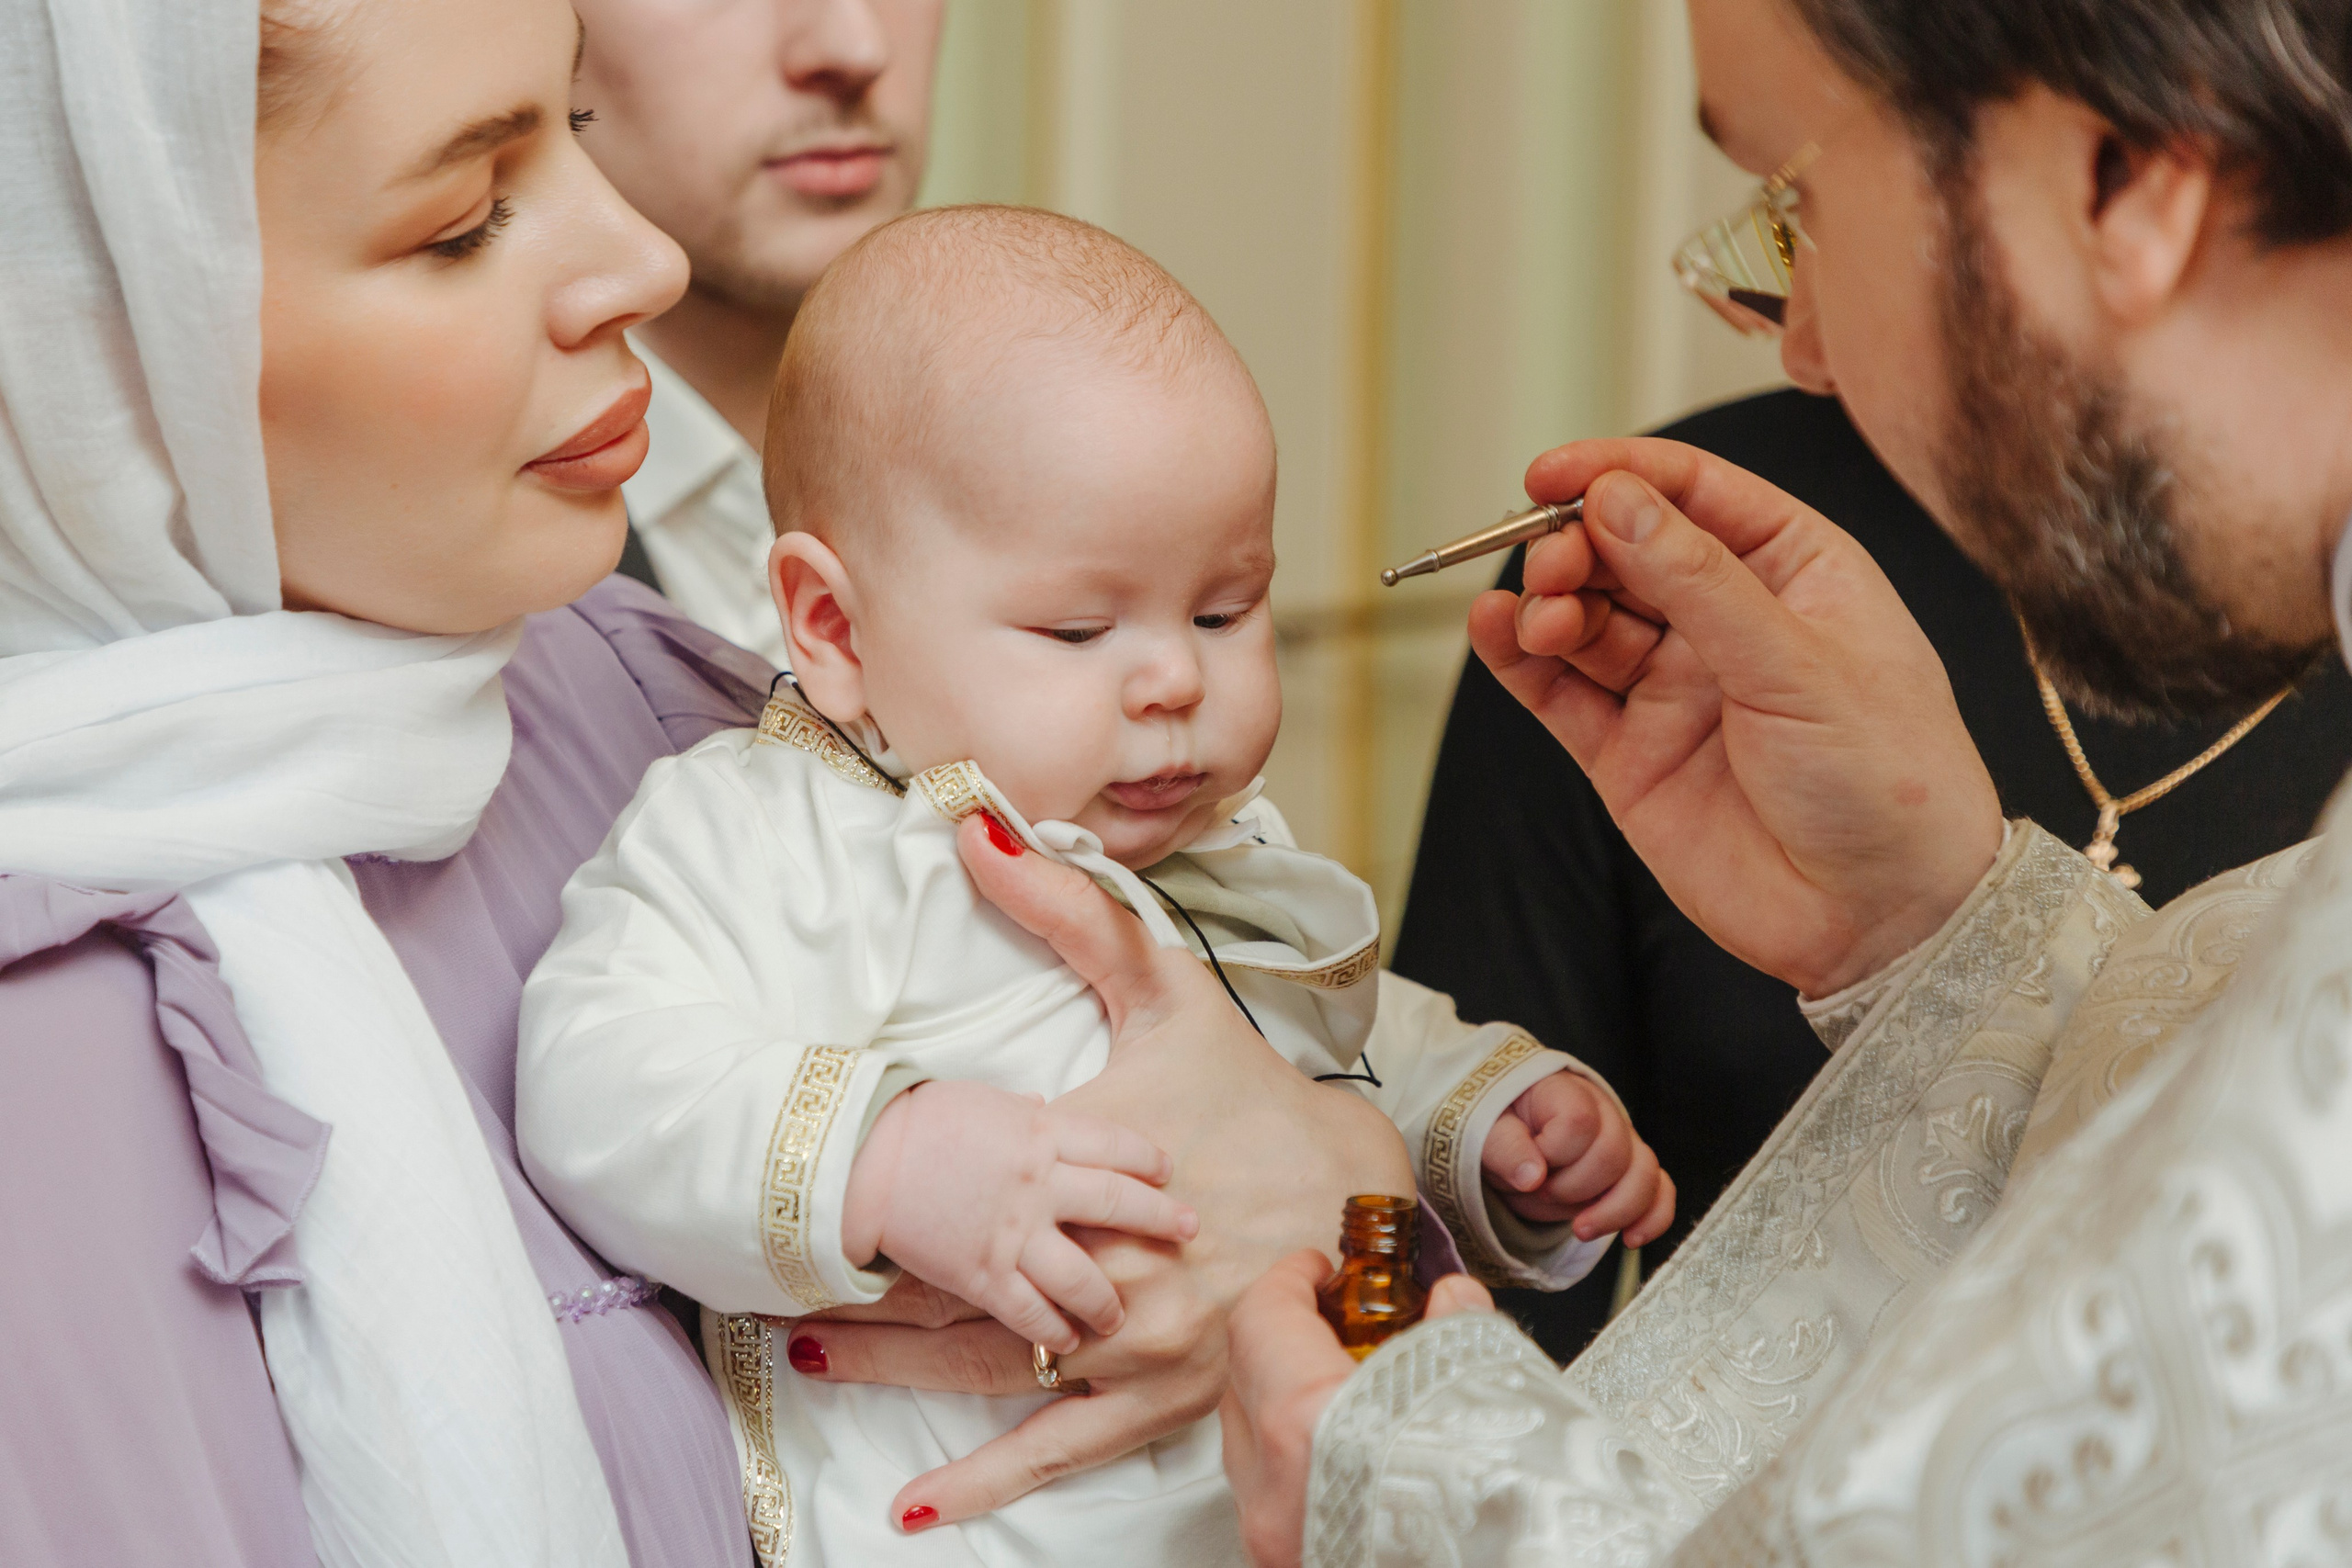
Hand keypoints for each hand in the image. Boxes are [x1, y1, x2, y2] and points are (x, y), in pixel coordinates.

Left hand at [789, 813, 1416, 1535]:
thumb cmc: (1250, 1088)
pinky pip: (1057, 1450)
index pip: (946, 1191)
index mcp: (1080, 1161)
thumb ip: (1068, 907)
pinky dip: (987, 1482)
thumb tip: (971, 827)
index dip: (862, 1200)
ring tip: (805, 1357)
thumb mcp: (1167, 984)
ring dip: (889, 1374)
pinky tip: (919, 1510)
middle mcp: (1097, 1263)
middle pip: (946, 1289)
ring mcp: (1128, 1344)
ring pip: (982, 1371)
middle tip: (756, 1290)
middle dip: (850, 1296)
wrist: (1356, 1186)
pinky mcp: (1161, 1398)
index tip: (783, 1199)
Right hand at [840, 1078, 1197, 1352]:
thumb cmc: (917, 1120)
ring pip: (1084, 1275)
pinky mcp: (984, 1276)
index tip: (1167, 1171)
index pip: (1115, 1145)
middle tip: (1191, 1232)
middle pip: (1118, 1205)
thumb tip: (1045, 1106)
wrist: (859, 1158)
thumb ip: (1026, 1115)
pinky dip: (1055, 1328)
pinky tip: (1068, 1339)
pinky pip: (1032, 1311)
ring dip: (1108, 1298)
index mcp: (1043, 1132)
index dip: (1146, 1159)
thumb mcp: (985, 1102)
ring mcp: (1016, 1234)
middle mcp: (1042, 1184)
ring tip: (1121, 1314)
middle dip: (1160, 1220)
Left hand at [1219, 1253, 1495, 1567]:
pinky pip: (1272, 1498)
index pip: (1260, 1320)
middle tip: (1339, 1315)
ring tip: (1353, 1384)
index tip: (1319, 1266)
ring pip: (1250, 1446)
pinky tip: (1357, 1451)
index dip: (1289, 1279)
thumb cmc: (1507, 1514)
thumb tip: (1452, 1300)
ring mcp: (1277, 1541)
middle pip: (1242, 1380)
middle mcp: (1275, 1489)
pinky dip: (1298, 1460)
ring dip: (1286, 1400)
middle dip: (1284, 1336)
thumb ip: (1456, 1332)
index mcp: (1308, 1425)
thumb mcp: (1491, 1394)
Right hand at [1471, 441, 2002, 996]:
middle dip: (1574, 542)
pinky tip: (1497, 632)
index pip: (1695, 493)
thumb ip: (1699, 581)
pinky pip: (1562, 693)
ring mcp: (1676, 687)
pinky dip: (1521, 661)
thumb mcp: (1801, 663)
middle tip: (1548, 558)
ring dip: (1549, 602)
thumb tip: (1619, 501)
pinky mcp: (1631, 755)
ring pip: (1587, 618)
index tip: (1556, 472)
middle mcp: (1729, 622)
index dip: (1621, 473)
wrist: (1888, 921)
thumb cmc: (1892, 783)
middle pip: (1626, 550)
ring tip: (1540, 613)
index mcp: (1794, 572)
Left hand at [1481, 1070, 1674, 1244]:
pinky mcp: (1633, 1169)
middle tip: (1541, 1193)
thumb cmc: (1495, 1127)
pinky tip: (1631, 1238)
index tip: (1526, 1167)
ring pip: (1645, 1174)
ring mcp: (1624, 1141)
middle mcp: (1604, 1111)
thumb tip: (1532, 1176)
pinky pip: (1661, 1190)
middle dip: (1575, 1189)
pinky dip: (1653, 1217)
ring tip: (1580, 1229)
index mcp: (1564, 1091)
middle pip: (1615, 1154)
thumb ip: (1504, 1148)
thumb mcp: (1481, 1131)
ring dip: (1615, 1211)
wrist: (1506, 1134)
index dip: (1554, 1154)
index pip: (1579, 1122)